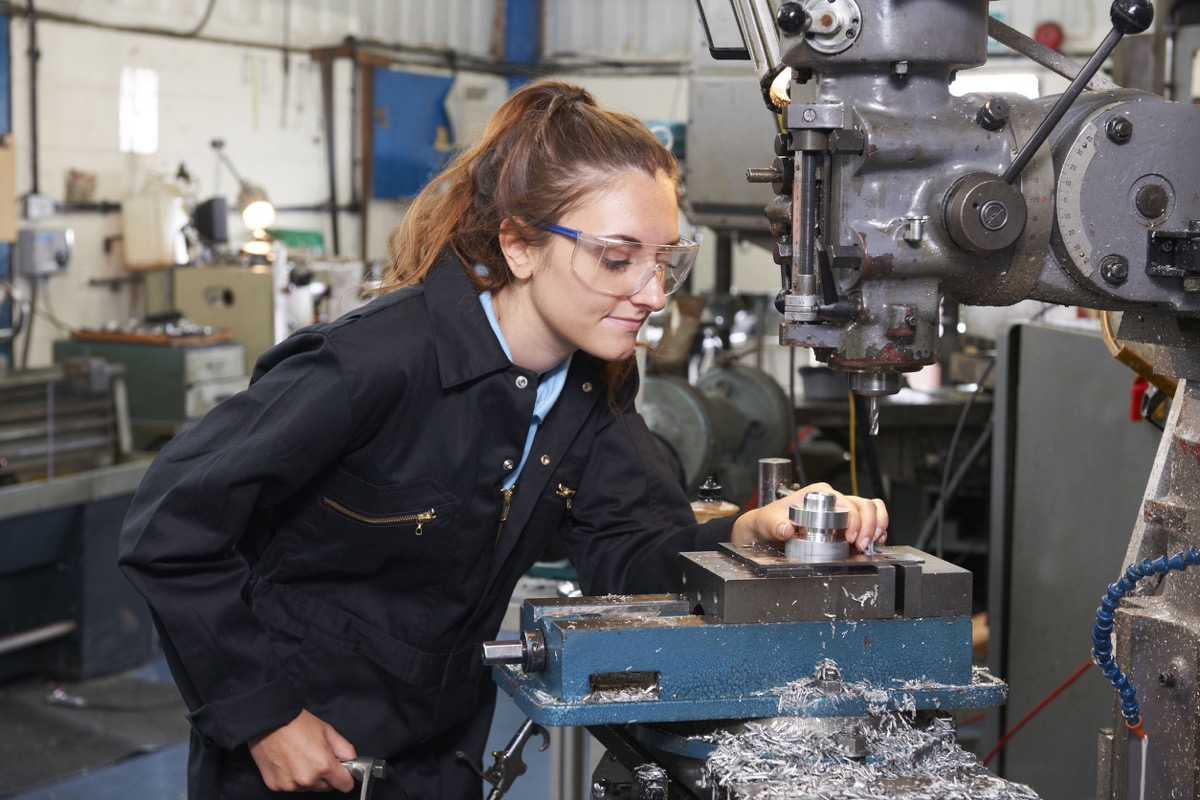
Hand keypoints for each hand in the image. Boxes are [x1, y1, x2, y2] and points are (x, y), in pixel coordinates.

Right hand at [248, 709, 357, 792]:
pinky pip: (291, 786)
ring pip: (308, 787)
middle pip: (325, 787)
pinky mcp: (276, 785)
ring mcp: (290, 785)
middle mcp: (307, 779)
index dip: (345, 777)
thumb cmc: (295, 723)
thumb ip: (344, 748)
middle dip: (325, 775)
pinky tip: (288, 762)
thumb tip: (351, 759)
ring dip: (307, 777)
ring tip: (299, 757)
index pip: (345, 785)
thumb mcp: (327, 730)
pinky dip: (291, 777)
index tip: (342, 772)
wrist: (268, 722)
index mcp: (323, 766)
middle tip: (316, 757)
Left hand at [731, 482, 887, 552]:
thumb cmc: (768, 522)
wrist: (766, 530)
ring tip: (869, 543)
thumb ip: (774, 524)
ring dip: (876, 525)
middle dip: (868, 525)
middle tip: (861, 544)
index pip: (847, 502)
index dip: (854, 520)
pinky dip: (877, 528)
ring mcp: (840, 510)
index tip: (851, 537)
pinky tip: (873, 541)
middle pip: (864, 505)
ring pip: (871, 508)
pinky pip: (870, 518)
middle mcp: (832, 499)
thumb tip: (785, 528)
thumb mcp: (767, 523)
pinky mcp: (844, 522)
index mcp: (818, 494)